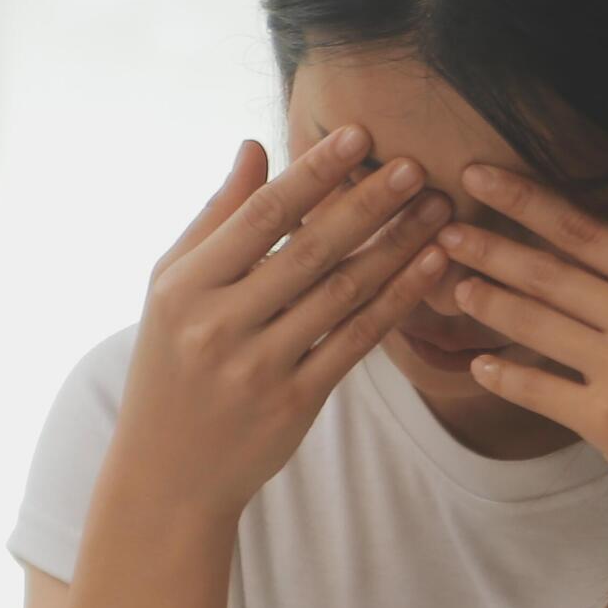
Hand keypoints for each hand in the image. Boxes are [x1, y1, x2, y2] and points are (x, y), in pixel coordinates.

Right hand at [108, 126, 455, 522]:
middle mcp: (220, 324)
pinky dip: (398, 300)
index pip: (259, 216)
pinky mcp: (296, 402)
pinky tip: (431, 266)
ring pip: (343, 294)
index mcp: (185, 286)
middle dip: (369, 204)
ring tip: (438, 209)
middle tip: (417, 166)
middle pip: (310, 251)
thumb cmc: (172, 363)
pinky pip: (358, 341)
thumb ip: (216, 218)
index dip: (314, 174)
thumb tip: (255, 147)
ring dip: (397, 247)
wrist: (169, 471)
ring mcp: (260, 366)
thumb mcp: (171, 289)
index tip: (359, 136)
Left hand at [437, 165, 607, 550]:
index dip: (525, 199)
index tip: (478, 176)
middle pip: (550, 272)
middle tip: (442, 228)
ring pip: (536, 324)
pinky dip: (504, 376)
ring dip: (488, 303)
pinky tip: (478, 366)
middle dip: (490, 247)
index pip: (586, 229)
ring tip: (454, 286)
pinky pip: (539, 389)